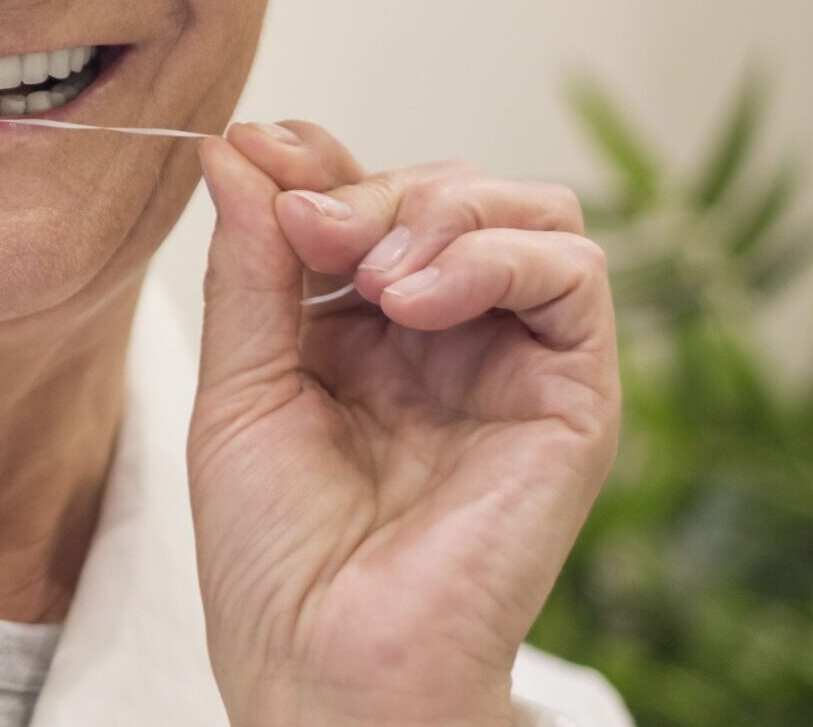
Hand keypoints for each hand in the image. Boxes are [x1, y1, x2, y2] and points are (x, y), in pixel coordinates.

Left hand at [187, 121, 619, 726]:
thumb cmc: (276, 559)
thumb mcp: (238, 386)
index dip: (322, 161)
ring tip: (369, 269)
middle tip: (307, 226)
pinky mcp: (574, 398)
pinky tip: (417, 296)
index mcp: (366, 333)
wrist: (320, 664)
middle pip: (448, 190)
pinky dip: (495, 253)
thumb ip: (250, 268)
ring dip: (439, 207)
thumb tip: (237, 149)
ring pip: (527, 211)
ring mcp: (515, 364)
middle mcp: (450, 340)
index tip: (256, 151)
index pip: (371, 199)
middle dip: (369, 185)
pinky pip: (573, 273)